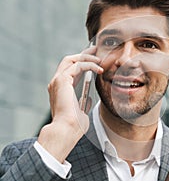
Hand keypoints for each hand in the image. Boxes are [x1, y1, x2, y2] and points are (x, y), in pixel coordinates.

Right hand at [38, 46, 102, 162]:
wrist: (66, 130)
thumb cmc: (74, 125)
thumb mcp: (81, 110)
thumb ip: (83, 102)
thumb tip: (89, 98)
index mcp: (61, 88)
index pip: (71, 69)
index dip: (82, 61)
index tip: (95, 58)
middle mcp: (57, 82)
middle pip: (70, 60)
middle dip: (84, 53)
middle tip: (96, 49)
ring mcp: (57, 80)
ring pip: (72, 60)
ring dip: (87, 57)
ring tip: (100, 59)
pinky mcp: (62, 81)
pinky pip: (77, 66)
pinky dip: (89, 65)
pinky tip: (99, 68)